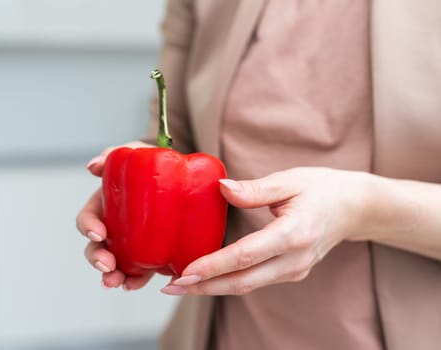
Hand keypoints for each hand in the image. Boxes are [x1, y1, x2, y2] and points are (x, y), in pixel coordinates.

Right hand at [77, 141, 154, 289]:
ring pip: (116, 265)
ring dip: (114, 276)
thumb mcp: (137, 150)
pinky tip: (137, 284)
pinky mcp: (151, 253)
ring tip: (120, 283)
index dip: (88, 228)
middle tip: (107, 266)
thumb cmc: (155, 163)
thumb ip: (115, 153)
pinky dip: (137, 280)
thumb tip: (92, 166)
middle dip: (97, 260)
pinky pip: (142, 271)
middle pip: (97, 248)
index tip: (98, 234)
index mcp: (106, 206)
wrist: (186, 177)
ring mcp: (131, 244)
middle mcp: (115, 228)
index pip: (88, 220)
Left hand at [161, 167, 369, 295]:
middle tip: (170, 287)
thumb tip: (221, 189)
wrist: (355, 208)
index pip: (245, 256)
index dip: (212, 266)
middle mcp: (295, 260)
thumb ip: (254, 189)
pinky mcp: (292, 273)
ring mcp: (295, 271)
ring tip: (181, 285)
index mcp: (294, 234)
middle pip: (242, 281)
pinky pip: (255, 281)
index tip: (184, 273)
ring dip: (213, 287)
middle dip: (204, 287)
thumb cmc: (323, 189)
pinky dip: (229, 281)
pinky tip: (208, 277)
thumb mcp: (290, 180)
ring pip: (247, 286)